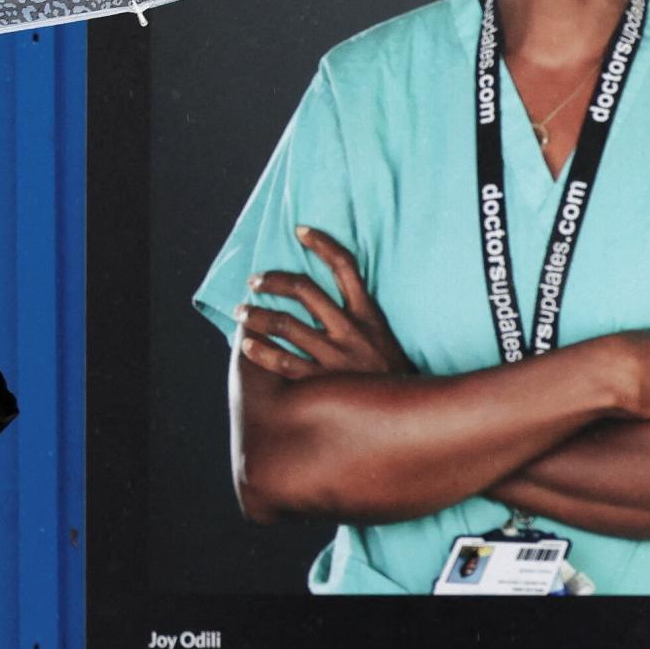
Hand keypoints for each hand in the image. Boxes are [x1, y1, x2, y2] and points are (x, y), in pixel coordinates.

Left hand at [234, 226, 415, 379]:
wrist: (407, 418)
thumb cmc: (391, 377)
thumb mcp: (384, 339)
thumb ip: (361, 318)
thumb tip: (333, 295)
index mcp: (369, 315)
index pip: (345, 266)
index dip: (322, 243)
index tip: (300, 230)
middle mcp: (350, 331)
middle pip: (303, 289)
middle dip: (273, 280)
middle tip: (255, 281)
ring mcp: (335, 358)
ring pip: (285, 324)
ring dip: (257, 314)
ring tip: (242, 311)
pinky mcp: (322, 384)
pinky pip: (282, 362)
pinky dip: (260, 351)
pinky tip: (245, 344)